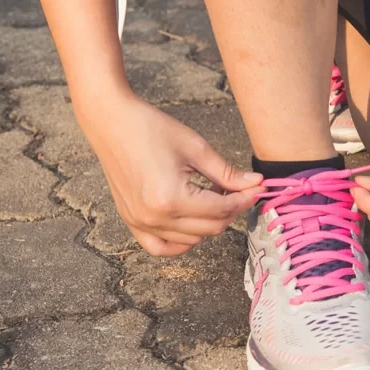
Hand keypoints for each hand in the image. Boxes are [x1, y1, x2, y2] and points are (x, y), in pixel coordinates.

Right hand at [76, 90, 263, 255]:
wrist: (112, 122)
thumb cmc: (151, 129)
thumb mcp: (197, 149)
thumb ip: (228, 173)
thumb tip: (256, 184)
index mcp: (172, 199)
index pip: (222, 210)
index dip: (245, 199)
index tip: (257, 189)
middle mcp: (154, 217)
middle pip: (210, 228)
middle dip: (231, 210)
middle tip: (237, 189)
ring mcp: (140, 223)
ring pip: (191, 239)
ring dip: (209, 222)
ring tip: (210, 195)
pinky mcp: (131, 221)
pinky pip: (161, 247)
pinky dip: (181, 241)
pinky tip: (192, 222)